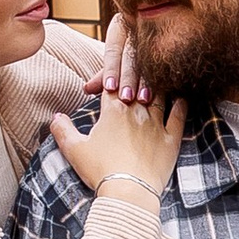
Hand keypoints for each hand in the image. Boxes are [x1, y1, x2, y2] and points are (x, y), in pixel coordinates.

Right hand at [52, 13, 184, 200]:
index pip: (112, 80)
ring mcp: (156, 123)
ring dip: (158, 82)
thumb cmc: (99, 170)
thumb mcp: (74, 150)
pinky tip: (182, 94)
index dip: (113, 63)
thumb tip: (55, 118)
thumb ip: (63, 130)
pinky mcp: (172, 139)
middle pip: (138, 81)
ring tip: (161, 70)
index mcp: (112, 110)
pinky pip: (179, 115)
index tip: (116, 46)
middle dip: (137, 65)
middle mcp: (136, 110)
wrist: (128, 192)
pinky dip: (181, 103)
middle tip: (142, 48)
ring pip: (159, 93)